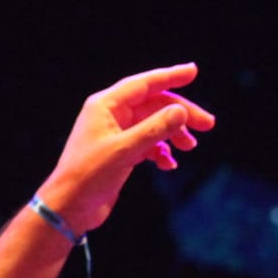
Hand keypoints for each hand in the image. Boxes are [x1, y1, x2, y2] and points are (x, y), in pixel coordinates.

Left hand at [40, 62, 215, 234]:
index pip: (143, 84)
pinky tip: (169, 164)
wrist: (70, 206)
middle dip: (180, 113)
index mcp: (104, 106)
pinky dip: (161, 151)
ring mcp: (115, 134)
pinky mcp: (119, 153)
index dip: (169, 76)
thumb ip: (155, 129)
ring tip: (190, 147)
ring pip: (153, 125)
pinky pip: (148, 144)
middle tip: (207, 124)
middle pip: (153, 105)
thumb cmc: (89, 175)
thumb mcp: (125, 150)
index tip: (193, 71)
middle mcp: (109, 116)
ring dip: (173, 133)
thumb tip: (180, 110)